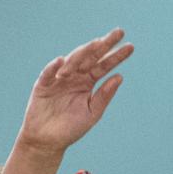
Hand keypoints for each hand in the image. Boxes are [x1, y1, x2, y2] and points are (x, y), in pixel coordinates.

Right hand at [16, 28, 132, 157]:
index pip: (104, 65)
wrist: (48, 141)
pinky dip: (53, 68)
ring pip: (72, 61)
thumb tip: (119, 77)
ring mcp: (58, 78)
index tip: (130, 47)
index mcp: (88, 82)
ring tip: (96, 44)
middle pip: (90, 57)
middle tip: (118, 32)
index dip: (116, 56)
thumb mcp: (92, 113)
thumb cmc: (71, 128)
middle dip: (104, 44)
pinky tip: (62, 61)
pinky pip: (48, 74)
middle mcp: (75, 76)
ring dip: (83, 54)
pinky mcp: (42, 85)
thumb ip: (104, 96)